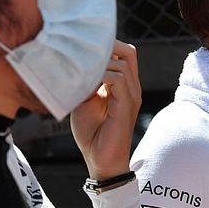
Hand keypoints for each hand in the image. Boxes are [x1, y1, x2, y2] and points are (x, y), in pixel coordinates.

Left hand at [71, 40, 141, 179]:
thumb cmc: (92, 134)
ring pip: (123, 63)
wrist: (101, 160)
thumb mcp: (85, 101)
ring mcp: (131, 96)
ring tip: (81, 71)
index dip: (106, 46)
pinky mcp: (126, 105)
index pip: (123, 54)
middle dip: (109, 46)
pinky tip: (86, 83)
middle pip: (129, 52)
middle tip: (84, 52)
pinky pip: (119, 79)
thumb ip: (86, 81)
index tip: (82, 48)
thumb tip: (77, 62)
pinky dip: (102, 75)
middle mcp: (131, 88)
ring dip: (100, 63)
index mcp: (123, 86)